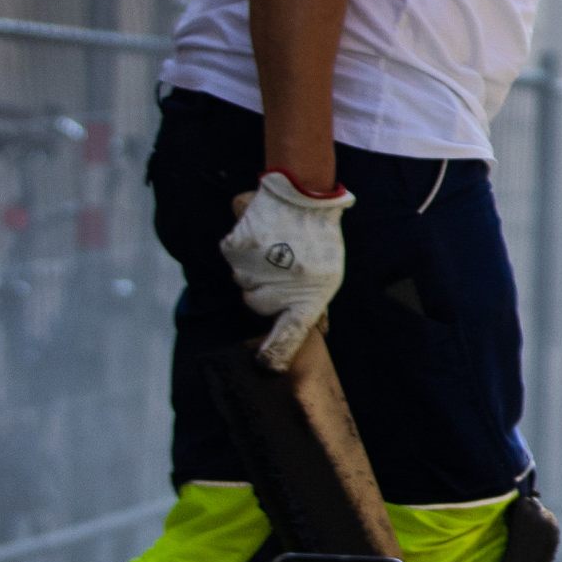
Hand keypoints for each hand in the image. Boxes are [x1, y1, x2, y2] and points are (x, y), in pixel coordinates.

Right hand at [220, 170, 354, 369]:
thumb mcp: (328, 274)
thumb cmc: (319, 239)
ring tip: (275, 250)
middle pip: (257, 305)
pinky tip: (262, 237)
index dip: (279, 351)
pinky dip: (243, 252)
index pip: (291, 332)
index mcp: (308, 294)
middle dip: (267, 293)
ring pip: (242, 283)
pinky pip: (233, 261)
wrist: (303, 196)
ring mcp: (254, 270)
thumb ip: (314, 304)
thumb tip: (317, 329)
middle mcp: (279, 287)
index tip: (268, 364)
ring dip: (255, 272)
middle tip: (284, 269)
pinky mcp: (235, 250)